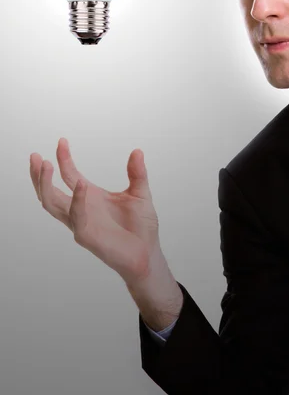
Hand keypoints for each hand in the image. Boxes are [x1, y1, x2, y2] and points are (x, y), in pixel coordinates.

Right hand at [30, 138, 163, 285]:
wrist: (148, 253)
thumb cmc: (141, 227)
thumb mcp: (140, 193)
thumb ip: (137, 173)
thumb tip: (137, 151)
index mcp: (90, 197)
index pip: (69, 175)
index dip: (64, 159)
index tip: (62, 141)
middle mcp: (81, 209)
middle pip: (49, 191)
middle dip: (39, 174)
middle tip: (36, 156)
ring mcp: (80, 223)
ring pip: (52, 204)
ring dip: (46, 185)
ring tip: (47, 165)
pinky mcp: (86, 236)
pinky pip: (76, 216)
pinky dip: (77, 200)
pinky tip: (82, 185)